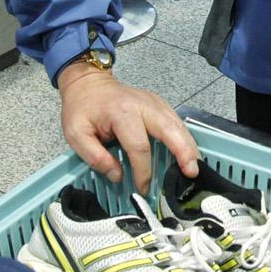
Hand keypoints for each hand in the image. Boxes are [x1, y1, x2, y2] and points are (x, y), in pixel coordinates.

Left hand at [57, 63, 200, 192]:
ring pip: (178, 125)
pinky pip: (176, 122)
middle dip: (183, 152)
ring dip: (189, 146)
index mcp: (122, 112)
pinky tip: (189, 153)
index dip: (144, 171)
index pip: (139, 146)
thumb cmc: (82, 108)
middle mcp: (143, 105)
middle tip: (191, 172)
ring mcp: (154, 102)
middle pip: (169, 130)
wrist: (88, 83)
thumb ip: (95, 157)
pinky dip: (185, 138)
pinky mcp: (159, 103)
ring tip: (194, 167)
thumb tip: (118, 176)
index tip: (143, 188)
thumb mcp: (76, 134)